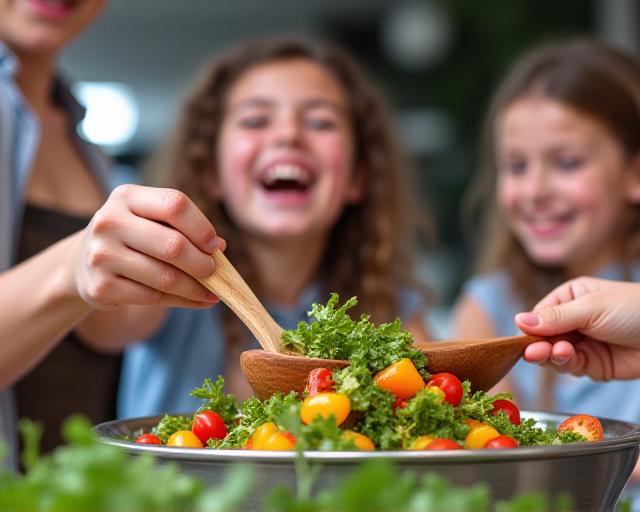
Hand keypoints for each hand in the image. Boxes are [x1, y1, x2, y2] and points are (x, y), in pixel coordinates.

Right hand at [72, 184, 223, 308]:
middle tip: (214, 272)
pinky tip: (195, 301)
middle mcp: (109, 222)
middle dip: (202, 263)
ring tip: (212, 292)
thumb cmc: (132, 237)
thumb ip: (185, 230)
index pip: (175, 204)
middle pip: (173, 245)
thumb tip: (220, 248)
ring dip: (195, 288)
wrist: (83, 262)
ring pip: (166, 277)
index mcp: (127, 197)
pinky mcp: (100, 287)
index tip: (215, 245)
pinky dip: (181, 301)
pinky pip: (153, 297)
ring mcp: (101, 255)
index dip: (201, 227)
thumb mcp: (152, 221)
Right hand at [515, 277, 639, 379]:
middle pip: (543, 338)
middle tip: (533, 352)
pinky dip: (565, 364)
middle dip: (539, 345)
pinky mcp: (593, 365)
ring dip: (552, 355)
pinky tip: (568, 355)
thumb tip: (518, 320)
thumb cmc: (636, 309)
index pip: (539, 316)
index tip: (526, 337)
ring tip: (558, 352)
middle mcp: (572, 321)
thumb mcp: (592, 307)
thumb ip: (555, 317)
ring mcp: (582, 344)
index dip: (531, 328)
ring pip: (553, 355)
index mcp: (570, 298)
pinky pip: (570, 367)